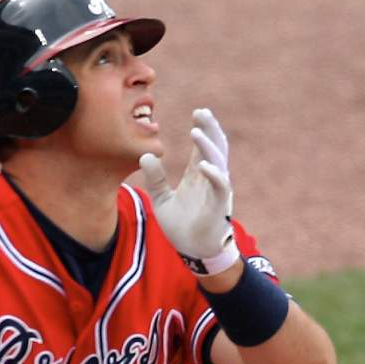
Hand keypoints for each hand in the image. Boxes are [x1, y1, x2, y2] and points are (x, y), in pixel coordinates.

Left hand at [136, 108, 238, 275]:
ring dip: (208, 146)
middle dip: (210, 128)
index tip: (197, 112)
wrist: (193, 251)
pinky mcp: (217, 205)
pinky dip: (213, 175)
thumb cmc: (182, 226)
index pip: (202, 146)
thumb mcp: (162, 200)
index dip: (202, 128)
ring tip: (196, 131)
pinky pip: (220, 186)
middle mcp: (210, 178)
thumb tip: (145, 156)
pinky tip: (201, 165)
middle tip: (201, 112)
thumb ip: (155, 179)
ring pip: (218, 161)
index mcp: (198, 175)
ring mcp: (216, 190)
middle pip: (215, 146)